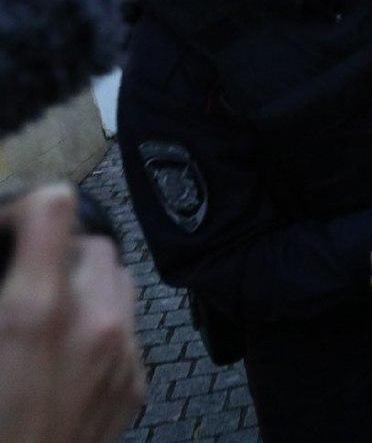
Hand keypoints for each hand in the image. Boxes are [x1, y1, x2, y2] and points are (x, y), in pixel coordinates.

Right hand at [0, 185, 144, 442]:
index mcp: (35, 312)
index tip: (9, 224)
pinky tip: (67, 356)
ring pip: (119, 282)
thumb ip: (0, 291)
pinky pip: (130, 328)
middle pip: (93, 243)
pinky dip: (103, 327)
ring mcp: (122, 355)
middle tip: (23, 280)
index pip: (56, 209)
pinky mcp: (137, 384)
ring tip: (48, 313)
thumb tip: (5, 267)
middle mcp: (93, 323)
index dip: (27, 207)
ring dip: (87, 285)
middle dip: (59, 252)